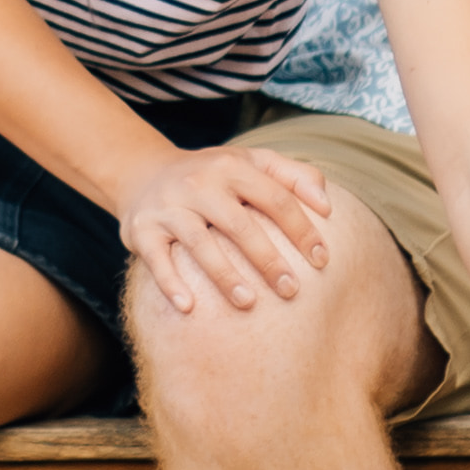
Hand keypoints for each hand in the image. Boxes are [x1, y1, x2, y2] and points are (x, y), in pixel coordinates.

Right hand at [125, 144, 336, 319]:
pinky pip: (157, 259)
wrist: (142, 171)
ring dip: (225, 276)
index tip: (321, 261)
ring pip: (199, 244)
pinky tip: (189, 307)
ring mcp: (169, 207)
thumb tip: (328, 206)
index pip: (275, 199)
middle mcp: (200, 184)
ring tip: (249, 303)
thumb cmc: (212, 175)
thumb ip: (294, 176)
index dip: (302, 230)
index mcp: (233, 168)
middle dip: (268, 260)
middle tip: (291, 290)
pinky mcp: (142, 229)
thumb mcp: (250, 162)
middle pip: (240, 225)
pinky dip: (171, 283)